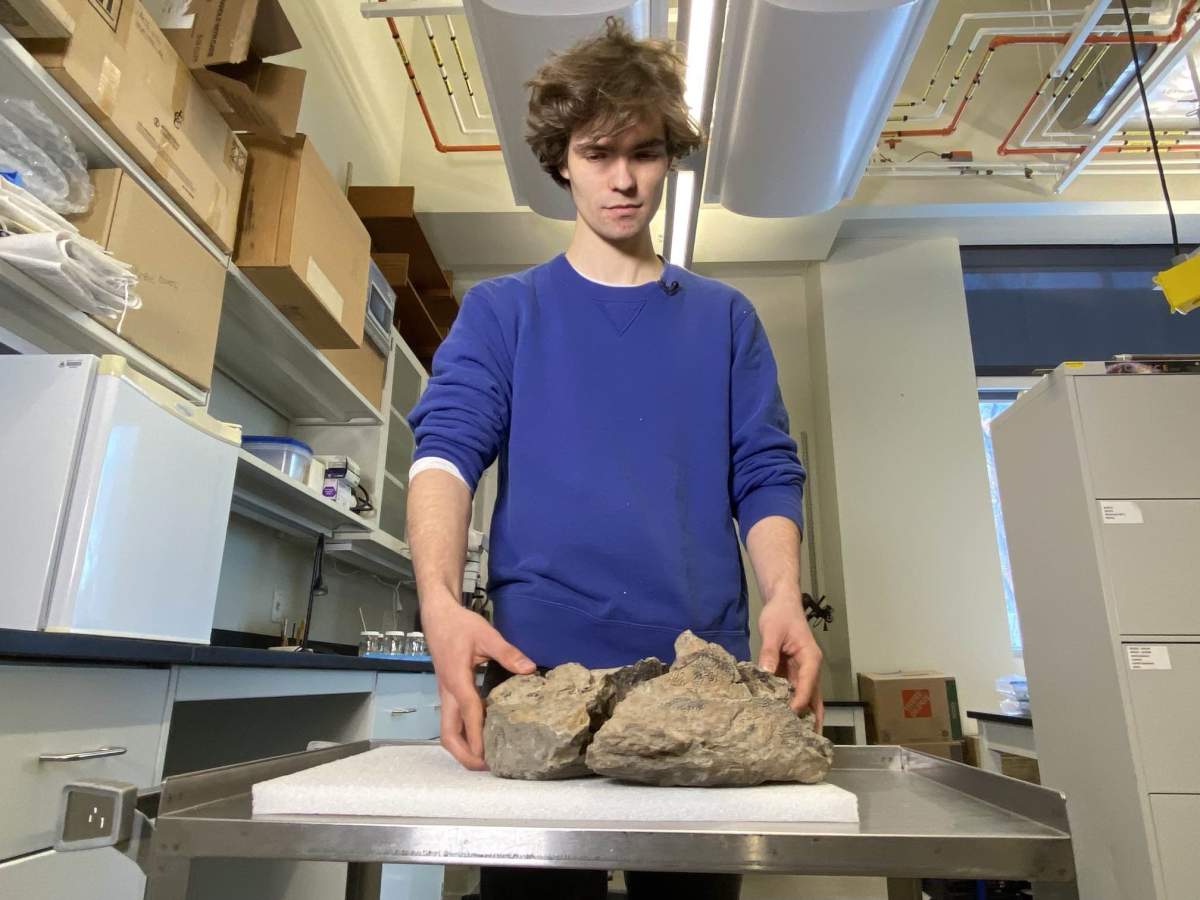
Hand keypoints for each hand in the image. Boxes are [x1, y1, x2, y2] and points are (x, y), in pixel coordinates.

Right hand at [422, 596, 535, 769]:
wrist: (438, 616)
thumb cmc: (460, 625)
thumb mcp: (486, 634)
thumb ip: (507, 652)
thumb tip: (529, 669)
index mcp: (456, 679)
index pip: (468, 712)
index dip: (478, 735)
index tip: (487, 756)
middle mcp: (447, 692)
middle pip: (448, 733)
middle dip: (464, 754)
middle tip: (485, 767)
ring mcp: (445, 694)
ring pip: (447, 730)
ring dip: (463, 748)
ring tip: (485, 760)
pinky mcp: (448, 693)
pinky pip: (452, 721)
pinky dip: (464, 735)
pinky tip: (481, 738)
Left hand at [757, 594, 823, 730]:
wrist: (781, 602)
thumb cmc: (780, 615)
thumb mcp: (772, 631)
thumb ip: (769, 653)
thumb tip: (765, 674)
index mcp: (811, 659)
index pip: (808, 685)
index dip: (800, 702)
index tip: (790, 717)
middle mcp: (809, 669)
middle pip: (814, 699)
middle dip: (811, 720)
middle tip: (805, 744)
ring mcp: (801, 672)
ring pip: (804, 699)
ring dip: (800, 716)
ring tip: (792, 739)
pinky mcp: (790, 672)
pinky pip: (791, 692)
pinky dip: (787, 705)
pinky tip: (778, 718)